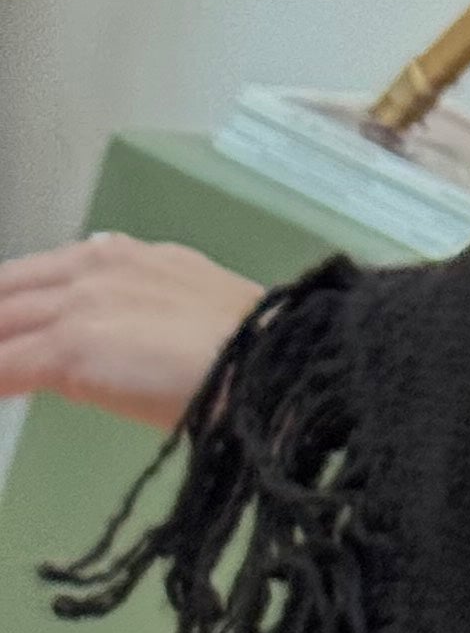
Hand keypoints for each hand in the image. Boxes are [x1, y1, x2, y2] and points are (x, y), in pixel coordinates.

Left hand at [0, 235, 264, 431]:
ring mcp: (82, 302)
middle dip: (0, 318)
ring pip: (3, 320)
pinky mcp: (72, 347)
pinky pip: (6, 363)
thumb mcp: (207, 325)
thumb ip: (161, 325)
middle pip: (12, 288)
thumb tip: (145, 354)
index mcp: (132, 258)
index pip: (52, 273)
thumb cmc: (264, 365)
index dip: (20, 302)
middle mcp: (100, 264)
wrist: (279, 374)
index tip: (12, 327)